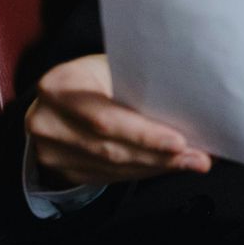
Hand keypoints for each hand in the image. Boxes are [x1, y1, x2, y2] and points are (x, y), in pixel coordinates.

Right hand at [25, 54, 211, 186]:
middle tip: (198, 158)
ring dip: (156, 166)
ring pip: (111, 166)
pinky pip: (108, 176)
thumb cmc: (95, 76)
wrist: (58, 99)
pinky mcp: (62, 170)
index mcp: (58, 85)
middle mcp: (46, 121)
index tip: (181, 141)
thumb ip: (139, 85)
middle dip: (158, 154)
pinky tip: (166, 166)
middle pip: (109, 147)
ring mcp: (50, 151)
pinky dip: (142, 171)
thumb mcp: (109, 68)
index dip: (143, 134)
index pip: (104, 118)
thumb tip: (193, 107)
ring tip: (192, 162)